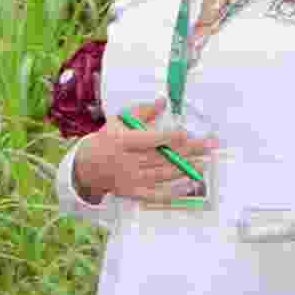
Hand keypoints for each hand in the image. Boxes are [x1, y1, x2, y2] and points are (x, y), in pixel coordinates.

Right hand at [69, 100, 219, 206]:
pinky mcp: (133, 191)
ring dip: (185, 168)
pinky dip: (173, 191)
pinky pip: (156, 193)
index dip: (169, 137)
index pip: (150, 139)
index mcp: (122, 141)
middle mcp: (127, 161)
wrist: (86, 167)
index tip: (186, 134)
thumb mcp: (117, 122)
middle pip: (162, 156)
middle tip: (208, 146)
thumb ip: (141, 112)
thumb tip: (163, 102)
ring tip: (203, 163)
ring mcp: (131, 178)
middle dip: (188, 151)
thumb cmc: (105, 141)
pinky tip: (188, 185)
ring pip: (163, 173)